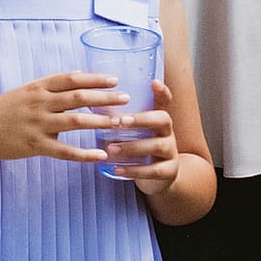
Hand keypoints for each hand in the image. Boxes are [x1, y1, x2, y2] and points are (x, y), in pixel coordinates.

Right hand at [0, 71, 126, 165]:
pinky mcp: (35, 146)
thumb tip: (78, 77)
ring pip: (75, 122)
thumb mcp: (24, 91)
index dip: (94, 79)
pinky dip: (84, 154)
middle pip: (77, 98)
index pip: (70, 79)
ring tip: (120, 123)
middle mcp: (38, 104)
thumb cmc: (2, 111)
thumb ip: (49, 86)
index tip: (115, 80)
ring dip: (100, 122)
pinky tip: (100, 156)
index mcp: (36, 88)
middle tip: (126, 99)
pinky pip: (64, 151)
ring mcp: (37, 125)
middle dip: (104, 98)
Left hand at [105, 78, 183, 193]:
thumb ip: (118, 118)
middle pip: (162, 119)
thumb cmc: (138, 146)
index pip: (164, 101)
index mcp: (158, 118)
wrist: (157, 177)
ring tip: (111, 148)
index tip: (154, 82)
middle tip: (119, 121)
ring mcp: (171, 152)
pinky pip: (153, 170)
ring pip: (157, 145)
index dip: (162, 92)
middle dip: (141, 119)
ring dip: (132, 147)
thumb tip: (89, 101)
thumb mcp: (132, 131)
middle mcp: (168, 132)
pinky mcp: (169, 172)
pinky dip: (134, 170)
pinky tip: (117, 170)